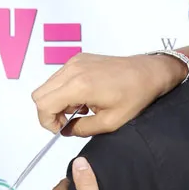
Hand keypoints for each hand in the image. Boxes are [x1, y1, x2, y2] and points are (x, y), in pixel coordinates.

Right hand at [32, 52, 186, 135]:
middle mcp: (72, 70)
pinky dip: (64, 91)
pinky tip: (84, 98)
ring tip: (81, 110)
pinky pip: (59, 77)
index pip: (43, 104)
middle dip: (49, 112)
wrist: (149, 73)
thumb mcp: (110, 122)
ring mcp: (74, 61)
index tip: (62, 129)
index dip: (47, 121)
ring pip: (48, 86)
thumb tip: (66, 130)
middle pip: (39, 94)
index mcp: (79, 86)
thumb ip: (83, 129)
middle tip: (69, 121)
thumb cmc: (135, 97)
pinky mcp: (79, 58)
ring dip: (57, 102)